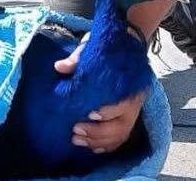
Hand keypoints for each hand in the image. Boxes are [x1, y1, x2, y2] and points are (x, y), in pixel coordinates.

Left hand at [55, 34, 146, 153]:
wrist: (126, 49)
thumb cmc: (109, 51)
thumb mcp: (92, 49)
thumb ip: (78, 58)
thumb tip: (60, 66)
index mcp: (130, 86)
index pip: (124, 104)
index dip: (108, 112)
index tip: (90, 114)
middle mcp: (134, 103)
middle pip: (120, 126)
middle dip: (98, 132)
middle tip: (75, 130)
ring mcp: (132, 114)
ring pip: (119, 136)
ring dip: (98, 142)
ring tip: (76, 139)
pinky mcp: (127, 120)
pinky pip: (119, 139)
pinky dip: (106, 146)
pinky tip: (91, 147)